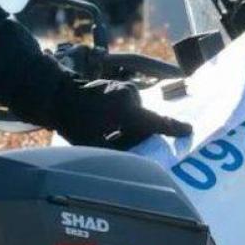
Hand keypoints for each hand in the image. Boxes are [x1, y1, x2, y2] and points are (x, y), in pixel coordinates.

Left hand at [52, 78, 190, 148]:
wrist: (56, 94)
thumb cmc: (73, 121)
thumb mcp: (94, 144)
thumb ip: (119, 154)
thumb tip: (138, 161)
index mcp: (127, 109)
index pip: (155, 122)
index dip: (173, 128)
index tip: (188, 130)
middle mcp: (130, 95)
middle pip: (143, 122)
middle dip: (134, 135)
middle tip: (111, 141)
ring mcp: (123, 87)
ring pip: (135, 114)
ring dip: (126, 126)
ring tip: (103, 132)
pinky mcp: (117, 84)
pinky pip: (127, 106)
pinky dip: (121, 117)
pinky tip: (101, 122)